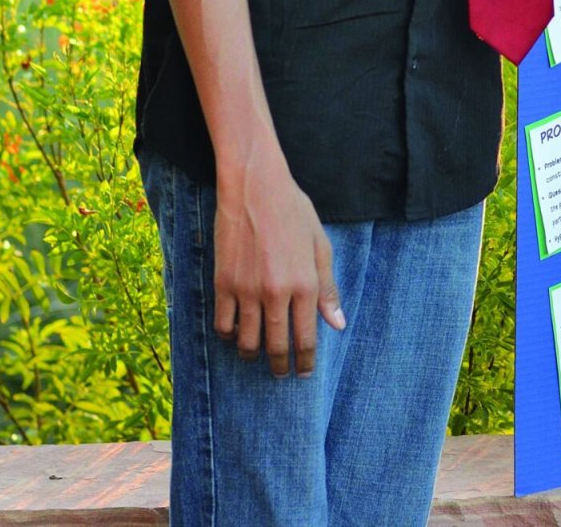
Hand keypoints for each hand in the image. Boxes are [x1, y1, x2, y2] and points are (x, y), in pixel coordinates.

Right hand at [213, 158, 345, 377]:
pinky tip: (235, 334)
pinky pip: (223, 324)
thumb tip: (337, 324)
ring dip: (252, 355)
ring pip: (247, 341)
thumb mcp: (319, 245)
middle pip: (276, 346)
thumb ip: (328, 287)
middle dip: (280, 366)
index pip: (306, 337)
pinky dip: (229, 335)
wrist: (255, 188)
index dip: (305, 361)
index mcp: (305, 284)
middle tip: (281, 373)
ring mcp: (247, 290)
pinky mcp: (223, 283)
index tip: (304, 374)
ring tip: (256, 357)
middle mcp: (276, 292)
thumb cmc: (293, 212)